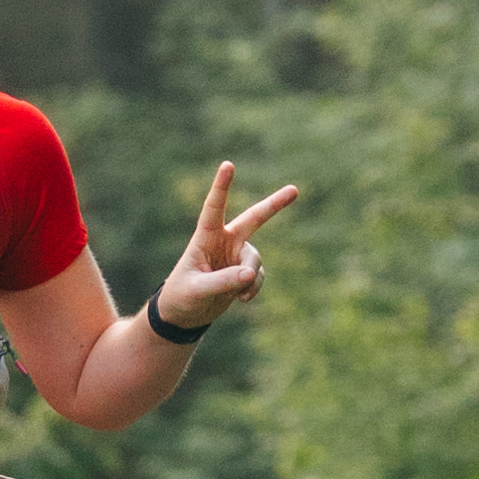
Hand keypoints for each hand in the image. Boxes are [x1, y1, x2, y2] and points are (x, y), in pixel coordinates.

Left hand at [155, 156, 299, 337]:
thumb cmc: (182, 296)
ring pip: (255, 260)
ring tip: (239, 295)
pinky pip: (258, 276)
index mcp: (206, 237)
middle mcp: (224, 241)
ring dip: (251, 277)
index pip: (214, 208)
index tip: (228, 164)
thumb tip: (250, 273)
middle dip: (274, 205)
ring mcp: (236, 255)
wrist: (185, 314)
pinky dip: (253, 288)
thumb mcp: (199, 290)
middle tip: (295, 190)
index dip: (221, 186)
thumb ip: (224, 281)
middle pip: (254, 218)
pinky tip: (241, 299)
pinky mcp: (244, 271)